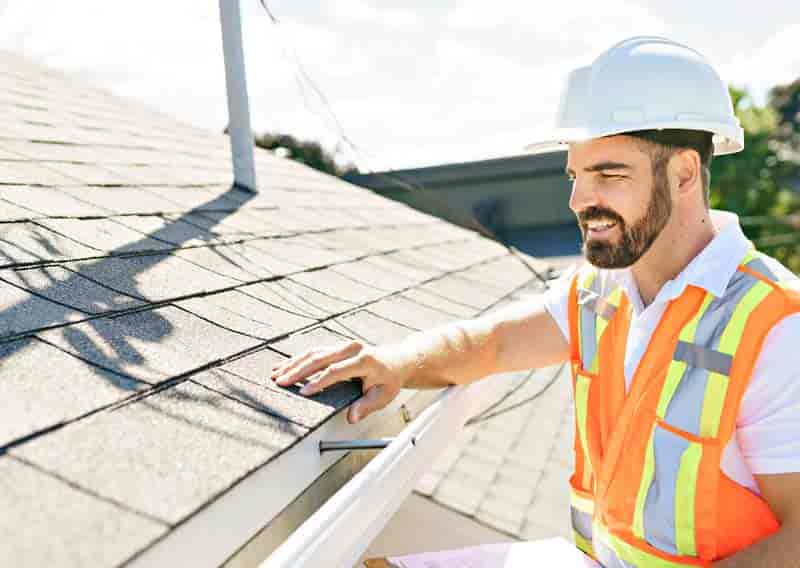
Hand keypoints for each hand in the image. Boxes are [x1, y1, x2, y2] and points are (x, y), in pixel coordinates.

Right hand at [270, 340, 407, 423]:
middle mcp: (352, 349)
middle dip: (298, 371)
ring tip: (276, 374)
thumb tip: (352, 417)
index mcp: (365, 360)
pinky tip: (284, 366)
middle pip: (320, 358)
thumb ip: (367, 406)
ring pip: (314, 353)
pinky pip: (316, 351)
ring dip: (294, 363)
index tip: (304, 393)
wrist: (396, 361)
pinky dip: (299, 359)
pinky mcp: (337, 346)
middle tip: (280, 382)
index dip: (319, 382)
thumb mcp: (383, 396)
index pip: (336, 371)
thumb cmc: (389, 380)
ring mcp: (344, 345)